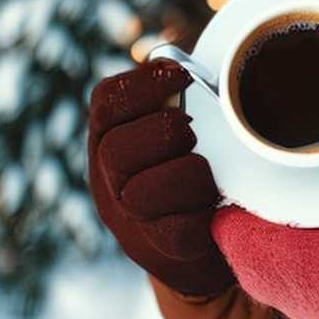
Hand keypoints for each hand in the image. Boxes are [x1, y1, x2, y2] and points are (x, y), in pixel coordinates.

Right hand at [88, 59, 234, 297]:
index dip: (144, 84)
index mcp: (106, 146)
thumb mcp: (171, 138)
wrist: (198, 256)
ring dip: (188, 174)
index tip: (180, 76)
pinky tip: (212, 207)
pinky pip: (178, 228)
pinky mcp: (161, 252)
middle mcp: (107, 184)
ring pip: (142, 193)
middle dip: (166, 133)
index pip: (106, 104)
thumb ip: (169, 102)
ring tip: (205, 175)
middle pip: (117, 149)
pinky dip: (203, 212)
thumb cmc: (190, 182)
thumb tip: (178, 61)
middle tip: (191, 137)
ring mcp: (129, 222)